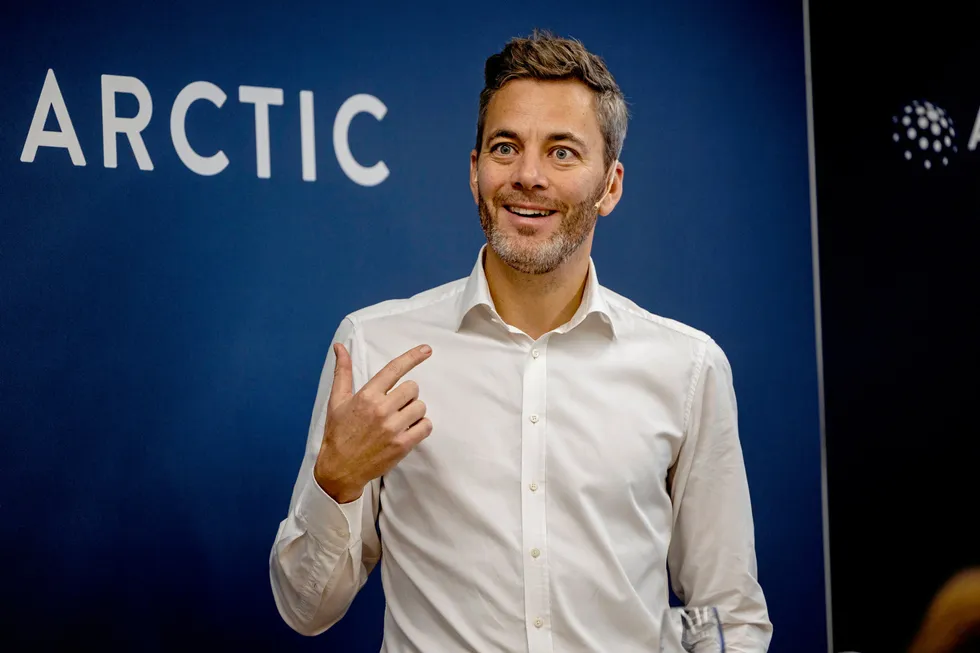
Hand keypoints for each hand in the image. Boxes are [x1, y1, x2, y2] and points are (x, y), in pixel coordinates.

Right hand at [313, 342, 432, 502]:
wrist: (339, 468)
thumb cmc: (338, 433)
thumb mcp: (337, 401)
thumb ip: (342, 372)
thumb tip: (339, 347)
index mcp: (367, 396)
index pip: (394, 369)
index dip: (413, 357)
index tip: (427, 349)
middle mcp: (381, 409)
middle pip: (413, 388)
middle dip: (407, 395)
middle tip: (395, 406)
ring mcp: (392, 428)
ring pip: (421, 407)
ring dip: (414, 412)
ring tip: (399, 420)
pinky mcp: (402, 445)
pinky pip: (426, 426)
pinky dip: (421, 427)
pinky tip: (408, 430)